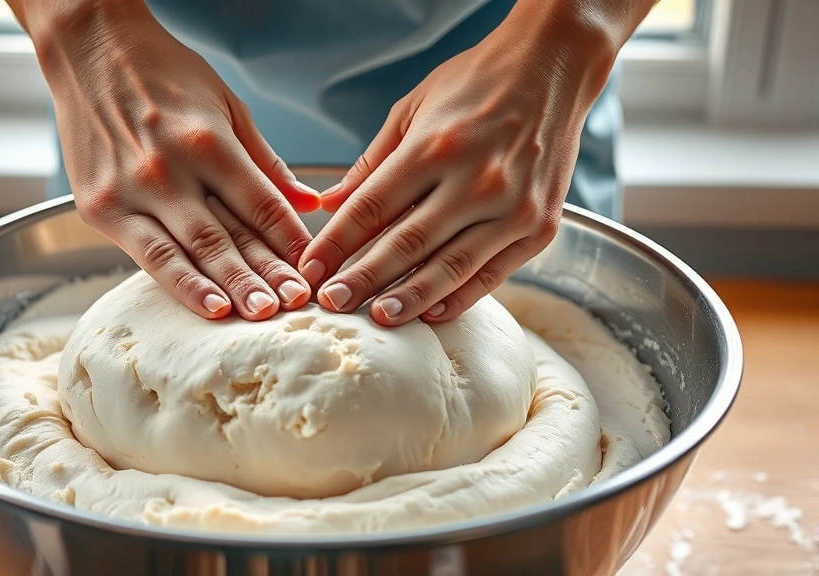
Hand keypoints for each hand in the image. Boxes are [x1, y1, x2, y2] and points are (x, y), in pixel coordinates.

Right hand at [22, 2, 320, 319]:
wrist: (88, 50)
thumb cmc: (162, 73)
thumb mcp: (226, 104)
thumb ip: (265, 160)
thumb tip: (307, 202)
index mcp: (205, 141)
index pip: (259, 202)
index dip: (290, 239)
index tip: (313, 266)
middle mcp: (167, 170)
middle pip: (226, 236)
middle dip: (265, 274)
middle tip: (295, 304)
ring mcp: (129, 193)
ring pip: (187, 253)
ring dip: (226, 288)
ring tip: (257, 313)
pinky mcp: (99, 209)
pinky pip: (147, 255)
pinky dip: (179, 284)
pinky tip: (207, 306)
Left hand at [298, 9, 617, 325]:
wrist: (553, 68)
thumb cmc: (475, 84)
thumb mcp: (413, 108)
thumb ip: (372, 164)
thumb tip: (330, 205)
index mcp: (436, 146)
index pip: (372, 208)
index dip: (336, 244)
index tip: (310, 269)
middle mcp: (477, 180)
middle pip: (406, 244)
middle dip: (363, 279)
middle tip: (331, 303)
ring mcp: (513, 208)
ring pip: (450, 267)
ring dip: (409, 298)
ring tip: (377, 318)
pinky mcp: (540, 228)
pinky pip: (491, 274)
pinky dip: (459, 296)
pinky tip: (430, 312)